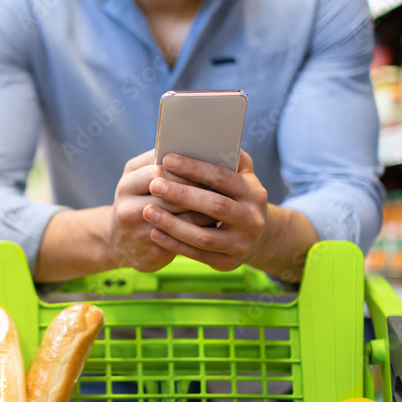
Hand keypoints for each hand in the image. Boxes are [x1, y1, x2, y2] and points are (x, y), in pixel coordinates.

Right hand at [108, 150, 217, 272]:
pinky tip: (214, 227)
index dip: (186, 171)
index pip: (160, 173)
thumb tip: (190, 146)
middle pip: (171, 198)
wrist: (117, 242)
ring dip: (205, 213)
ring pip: (181, 221)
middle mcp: (127, 210)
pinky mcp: (149, 255)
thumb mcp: (137, 178)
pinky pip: (182, 244)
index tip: (208, 168)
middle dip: (198, 192)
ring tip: (224, 206)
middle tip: (223, 187)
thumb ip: (156, 161)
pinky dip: (200, 233)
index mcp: (127, 185)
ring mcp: (137, 235)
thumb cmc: (136, 201)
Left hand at [143, 150, 268, 271]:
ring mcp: (241, 244)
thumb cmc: (236, 195)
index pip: (222, 178)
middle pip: (214, 207)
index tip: (167, 159)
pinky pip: (197, 255)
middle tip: (154, 184)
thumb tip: (197, 138)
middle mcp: (252, 220)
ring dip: (172, 224)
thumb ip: (224, 157)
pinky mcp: (228, 263)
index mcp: (254, 193)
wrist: (254, 236)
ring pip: (203, 237)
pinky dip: (174, 244)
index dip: (194, 168)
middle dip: (181, 195)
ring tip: (147, 211)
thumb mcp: (239, 175)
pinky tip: (154, 232)